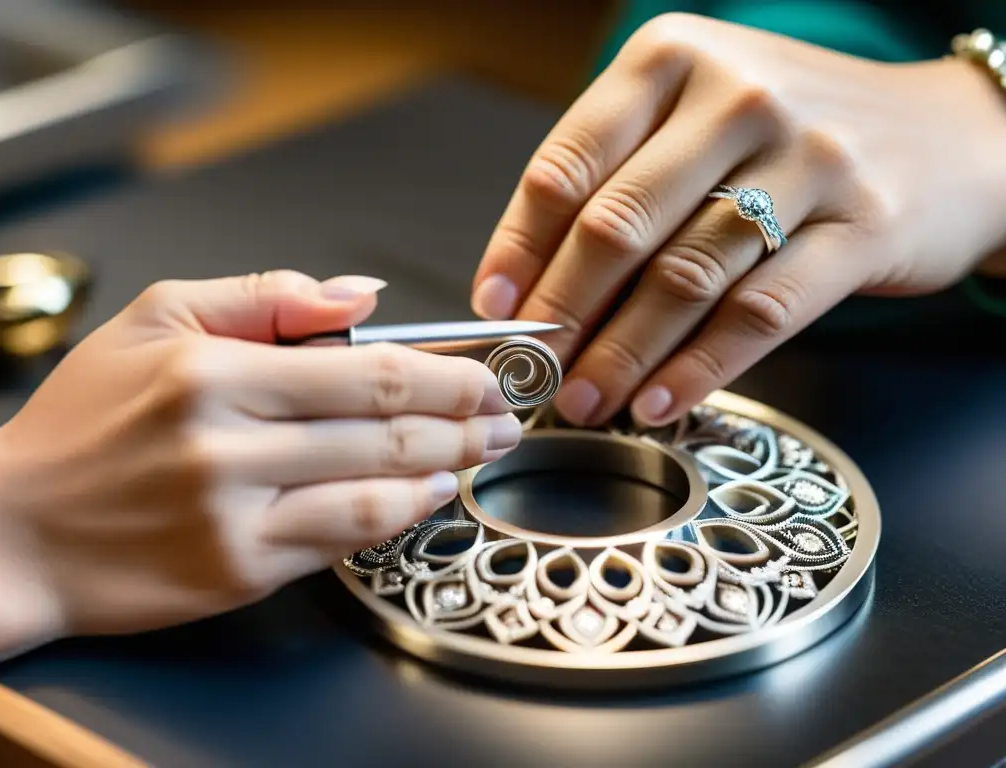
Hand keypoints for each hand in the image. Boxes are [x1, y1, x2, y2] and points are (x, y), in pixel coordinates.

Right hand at [0, 271, 518, 657]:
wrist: (16, 530)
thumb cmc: (84, 422)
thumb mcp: (155, 318)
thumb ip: (266, 296)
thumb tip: (359, 295)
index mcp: (214, 370)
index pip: (367, 370)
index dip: (444, 375)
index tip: (485, 374)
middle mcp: (229, 443)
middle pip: (386, 430)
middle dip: (464, 422)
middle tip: (505, 417)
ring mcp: (236, 514)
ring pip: (376, 489)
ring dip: (445, 469)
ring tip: (480, 453)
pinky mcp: (237, 571)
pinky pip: (341, 540)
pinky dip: (395, 515)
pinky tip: (423, 496)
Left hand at [472, 13, 1005, 425]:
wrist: (946, 136)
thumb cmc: (792, 134)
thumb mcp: (699, 118)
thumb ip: (619, 179)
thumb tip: (532, 285)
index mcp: (675, 60)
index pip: (568, 164)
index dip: (521, 248)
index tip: (495, 307)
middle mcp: (739, 98)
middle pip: (619, 226)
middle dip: (563, 314)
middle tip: (533, 370)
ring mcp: (809, 160)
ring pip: (685, 277)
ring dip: (623, 354)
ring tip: (585, 398)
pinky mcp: (863, 227)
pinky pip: (760, 313)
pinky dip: (699, 367)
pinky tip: (660, 399)